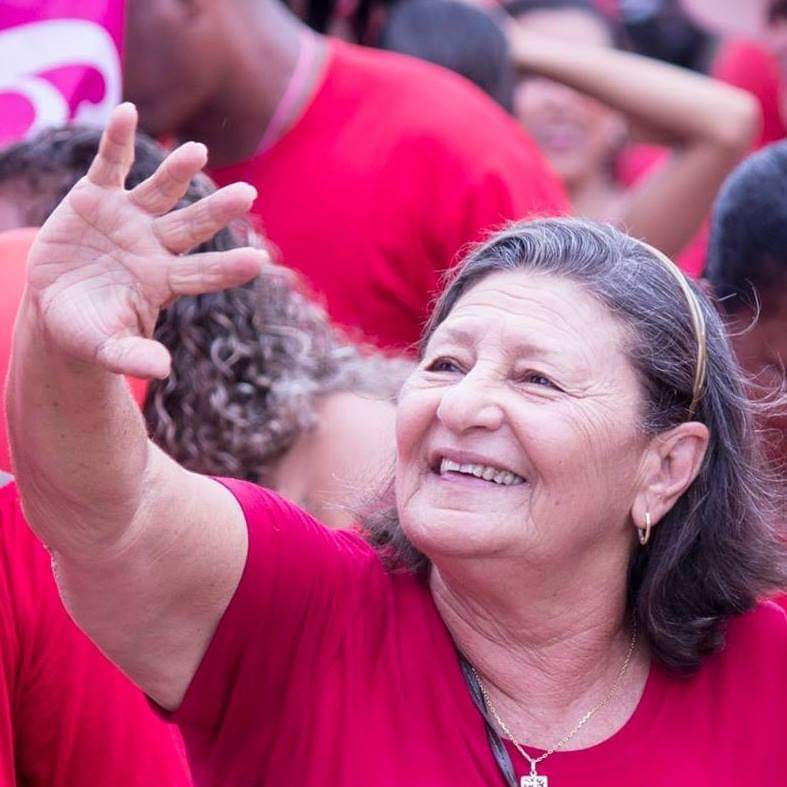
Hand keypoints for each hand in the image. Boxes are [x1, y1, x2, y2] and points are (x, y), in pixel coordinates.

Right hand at [25, 103, 266, 378]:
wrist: (55, 306)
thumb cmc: (89, 330)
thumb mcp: (107, 347)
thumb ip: (133, 357)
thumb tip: (163, 370)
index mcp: (165, 282)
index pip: (203, 274)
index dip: (228, 269)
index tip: (259, 261)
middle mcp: (156, 246)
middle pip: (192, 226)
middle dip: (216, 212)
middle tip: (247, 195)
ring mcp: (129, 219)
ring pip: (161, 191)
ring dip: (177, 172)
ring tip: (197, 152)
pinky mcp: (97, 197)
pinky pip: (111, 164)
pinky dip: (117, 140)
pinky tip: (127, 112)